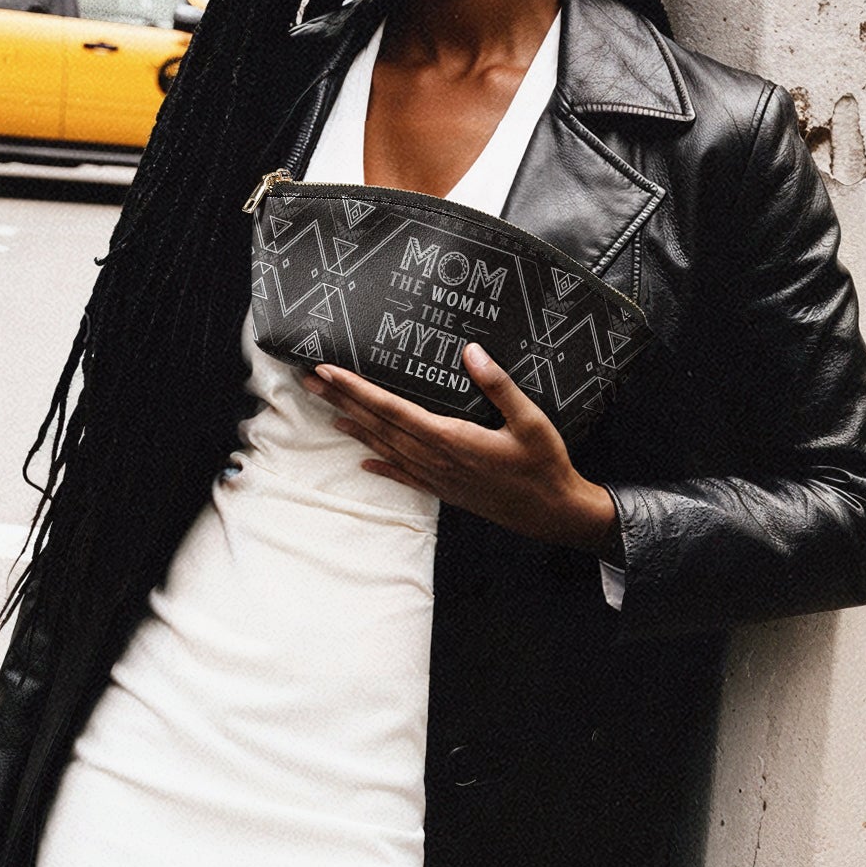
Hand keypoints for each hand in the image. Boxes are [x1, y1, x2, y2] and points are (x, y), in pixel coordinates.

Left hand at [306, 343, 620, 554]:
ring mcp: (439, 478)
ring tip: (328, 410)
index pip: (393, 409)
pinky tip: (364, 462)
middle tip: (311, 381)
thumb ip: (498, 385)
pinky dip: (382, 466)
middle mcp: (436, 460)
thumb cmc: (544, 465)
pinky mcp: (446, 490)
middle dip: (344, 401)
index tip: (331, 373)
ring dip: (357, 428)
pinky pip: (406, 476)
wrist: (554, 514)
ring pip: (387, 449)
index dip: (359, 389)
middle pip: (380, 426)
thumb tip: (471, 352)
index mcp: (452, 438)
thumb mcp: (531, 420)